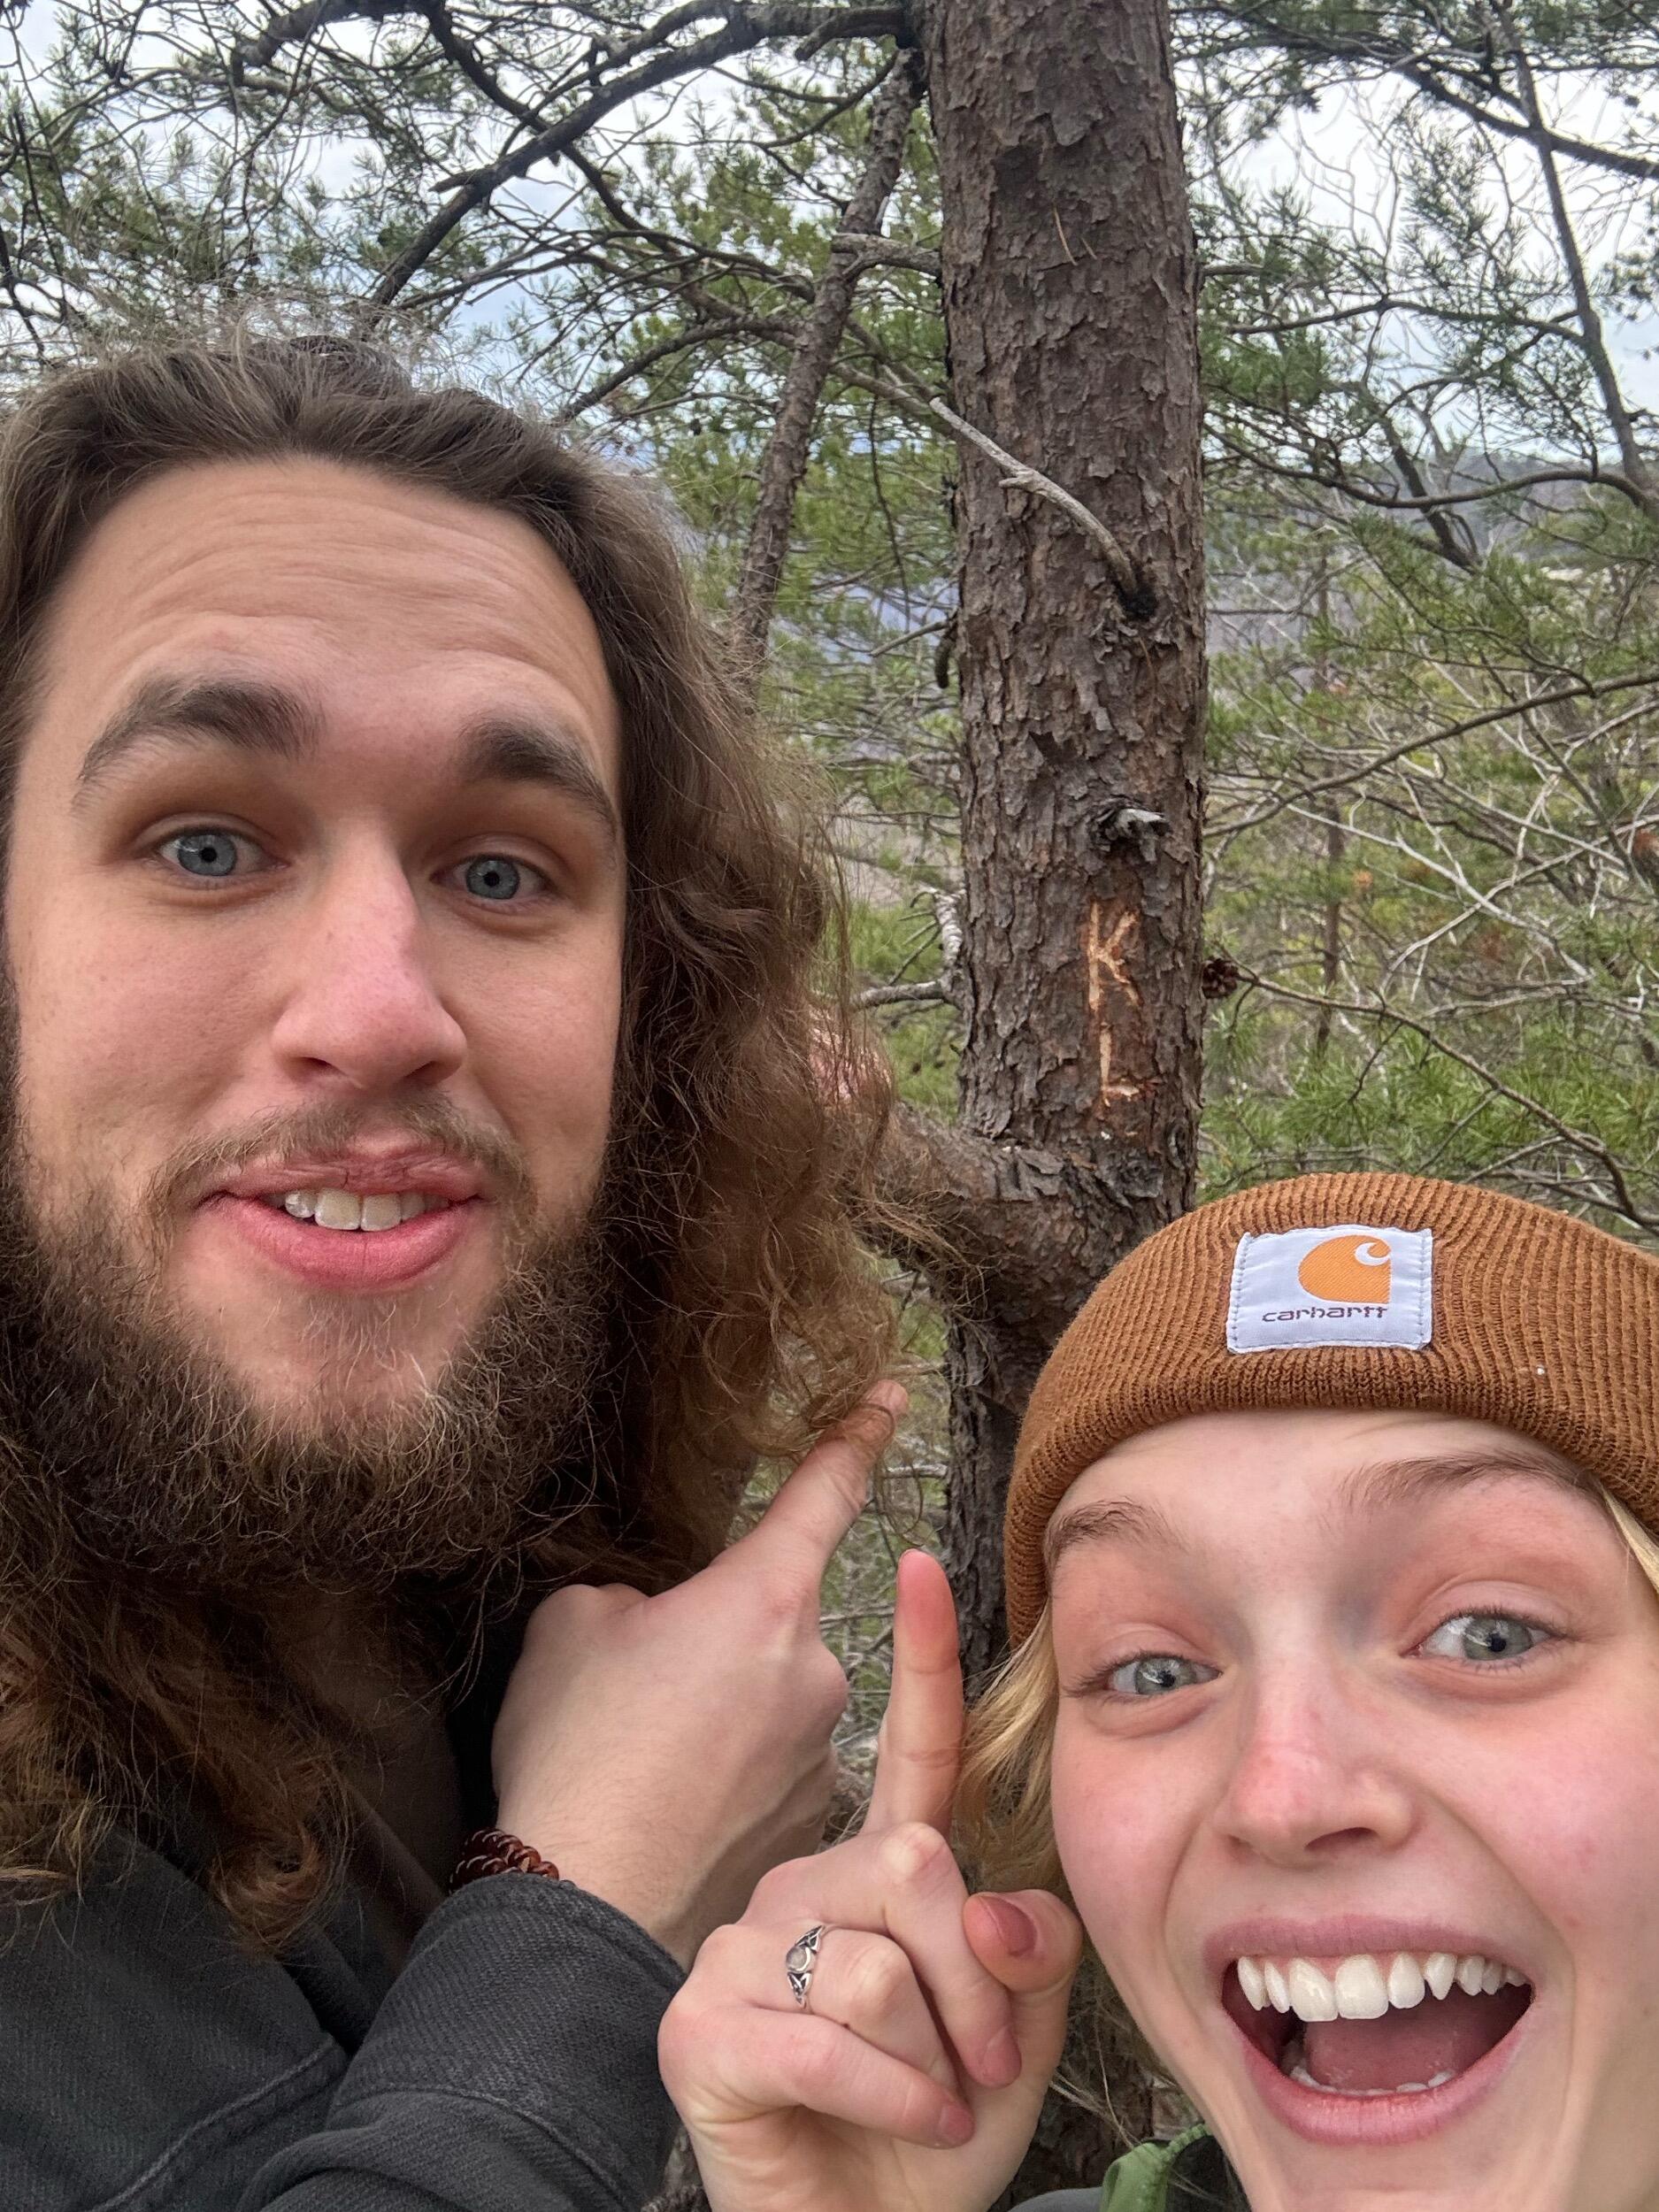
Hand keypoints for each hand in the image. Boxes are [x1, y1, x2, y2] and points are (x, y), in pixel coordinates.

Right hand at [490, 1383, 905, 1965]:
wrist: (586, 1910)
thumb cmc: (575, 1756)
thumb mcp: (569, 1630)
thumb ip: (627, 1595)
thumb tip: (649, 1615)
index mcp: (761, 1598)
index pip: (825, 1491)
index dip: (856, 1434)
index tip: (889, 1396)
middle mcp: (814, 1666)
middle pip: (774, 1617)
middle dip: (720, 1638)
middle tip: (641, 1693)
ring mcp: (820, 1750)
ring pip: (772, 1698)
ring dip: (724, 1713)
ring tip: (644, 1764)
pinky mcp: (812, 1820)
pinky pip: (772, 1768)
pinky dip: (729, 1777)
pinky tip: (670, 1808)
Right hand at [659, 1549, 1082, 2211]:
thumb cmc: (941, 2128)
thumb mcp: (1019, 2027)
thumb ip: (1026, 1943)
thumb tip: (987, 1905)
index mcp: (883, 1869)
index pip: (910, 1749)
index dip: (923, 1657)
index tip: (924, 1566)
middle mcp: (803, 1886)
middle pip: (914, 1865)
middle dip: (975, 1980)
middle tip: (982, 2059)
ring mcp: (741, 1948)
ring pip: (876, 1963)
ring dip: (935, 2058)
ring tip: (931, 2099)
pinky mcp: (700, 2023)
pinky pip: (830, 2041)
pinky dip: (895, 2099)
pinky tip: (910, 2126)